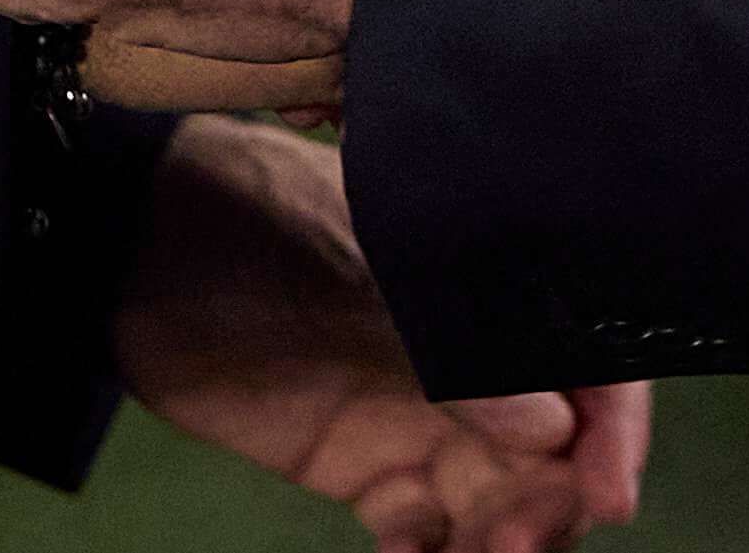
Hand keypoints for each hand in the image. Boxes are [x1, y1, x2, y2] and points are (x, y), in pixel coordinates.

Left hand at [121, 117, 650, 551]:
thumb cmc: (255, 227)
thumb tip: (553, 431)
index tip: (607, 493)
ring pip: (500, 501)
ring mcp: (423, 417)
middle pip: (557, 451)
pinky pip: (426, 532)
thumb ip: (450, 357)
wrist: (132, 249)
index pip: (590, 361)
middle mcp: (475, 359)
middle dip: (557, 504)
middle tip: (520, 542)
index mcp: (491, 286)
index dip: (616, 428)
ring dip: (504, 542)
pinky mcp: (369, 470)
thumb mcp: (357, 280)